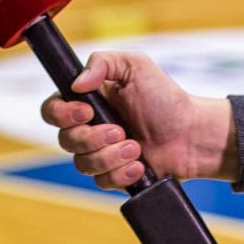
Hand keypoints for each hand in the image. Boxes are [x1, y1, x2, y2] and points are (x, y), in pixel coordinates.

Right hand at [39, 51, 238, 190]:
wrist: (192, 134)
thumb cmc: (166, 98)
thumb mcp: (136, 66)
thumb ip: (102, 62)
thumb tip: (77, 83)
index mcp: (88, 100)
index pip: (52, 109)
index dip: (62, 114)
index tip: (88, 111)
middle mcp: (89, 127)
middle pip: (64, 140)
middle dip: (93, 137)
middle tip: (121, 130)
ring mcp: (100, 153)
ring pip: (81, 163)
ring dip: (110, 156)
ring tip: (136, 147)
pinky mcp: (114, 174)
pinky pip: (101, 181)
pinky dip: (121, 174)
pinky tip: (139, 165)